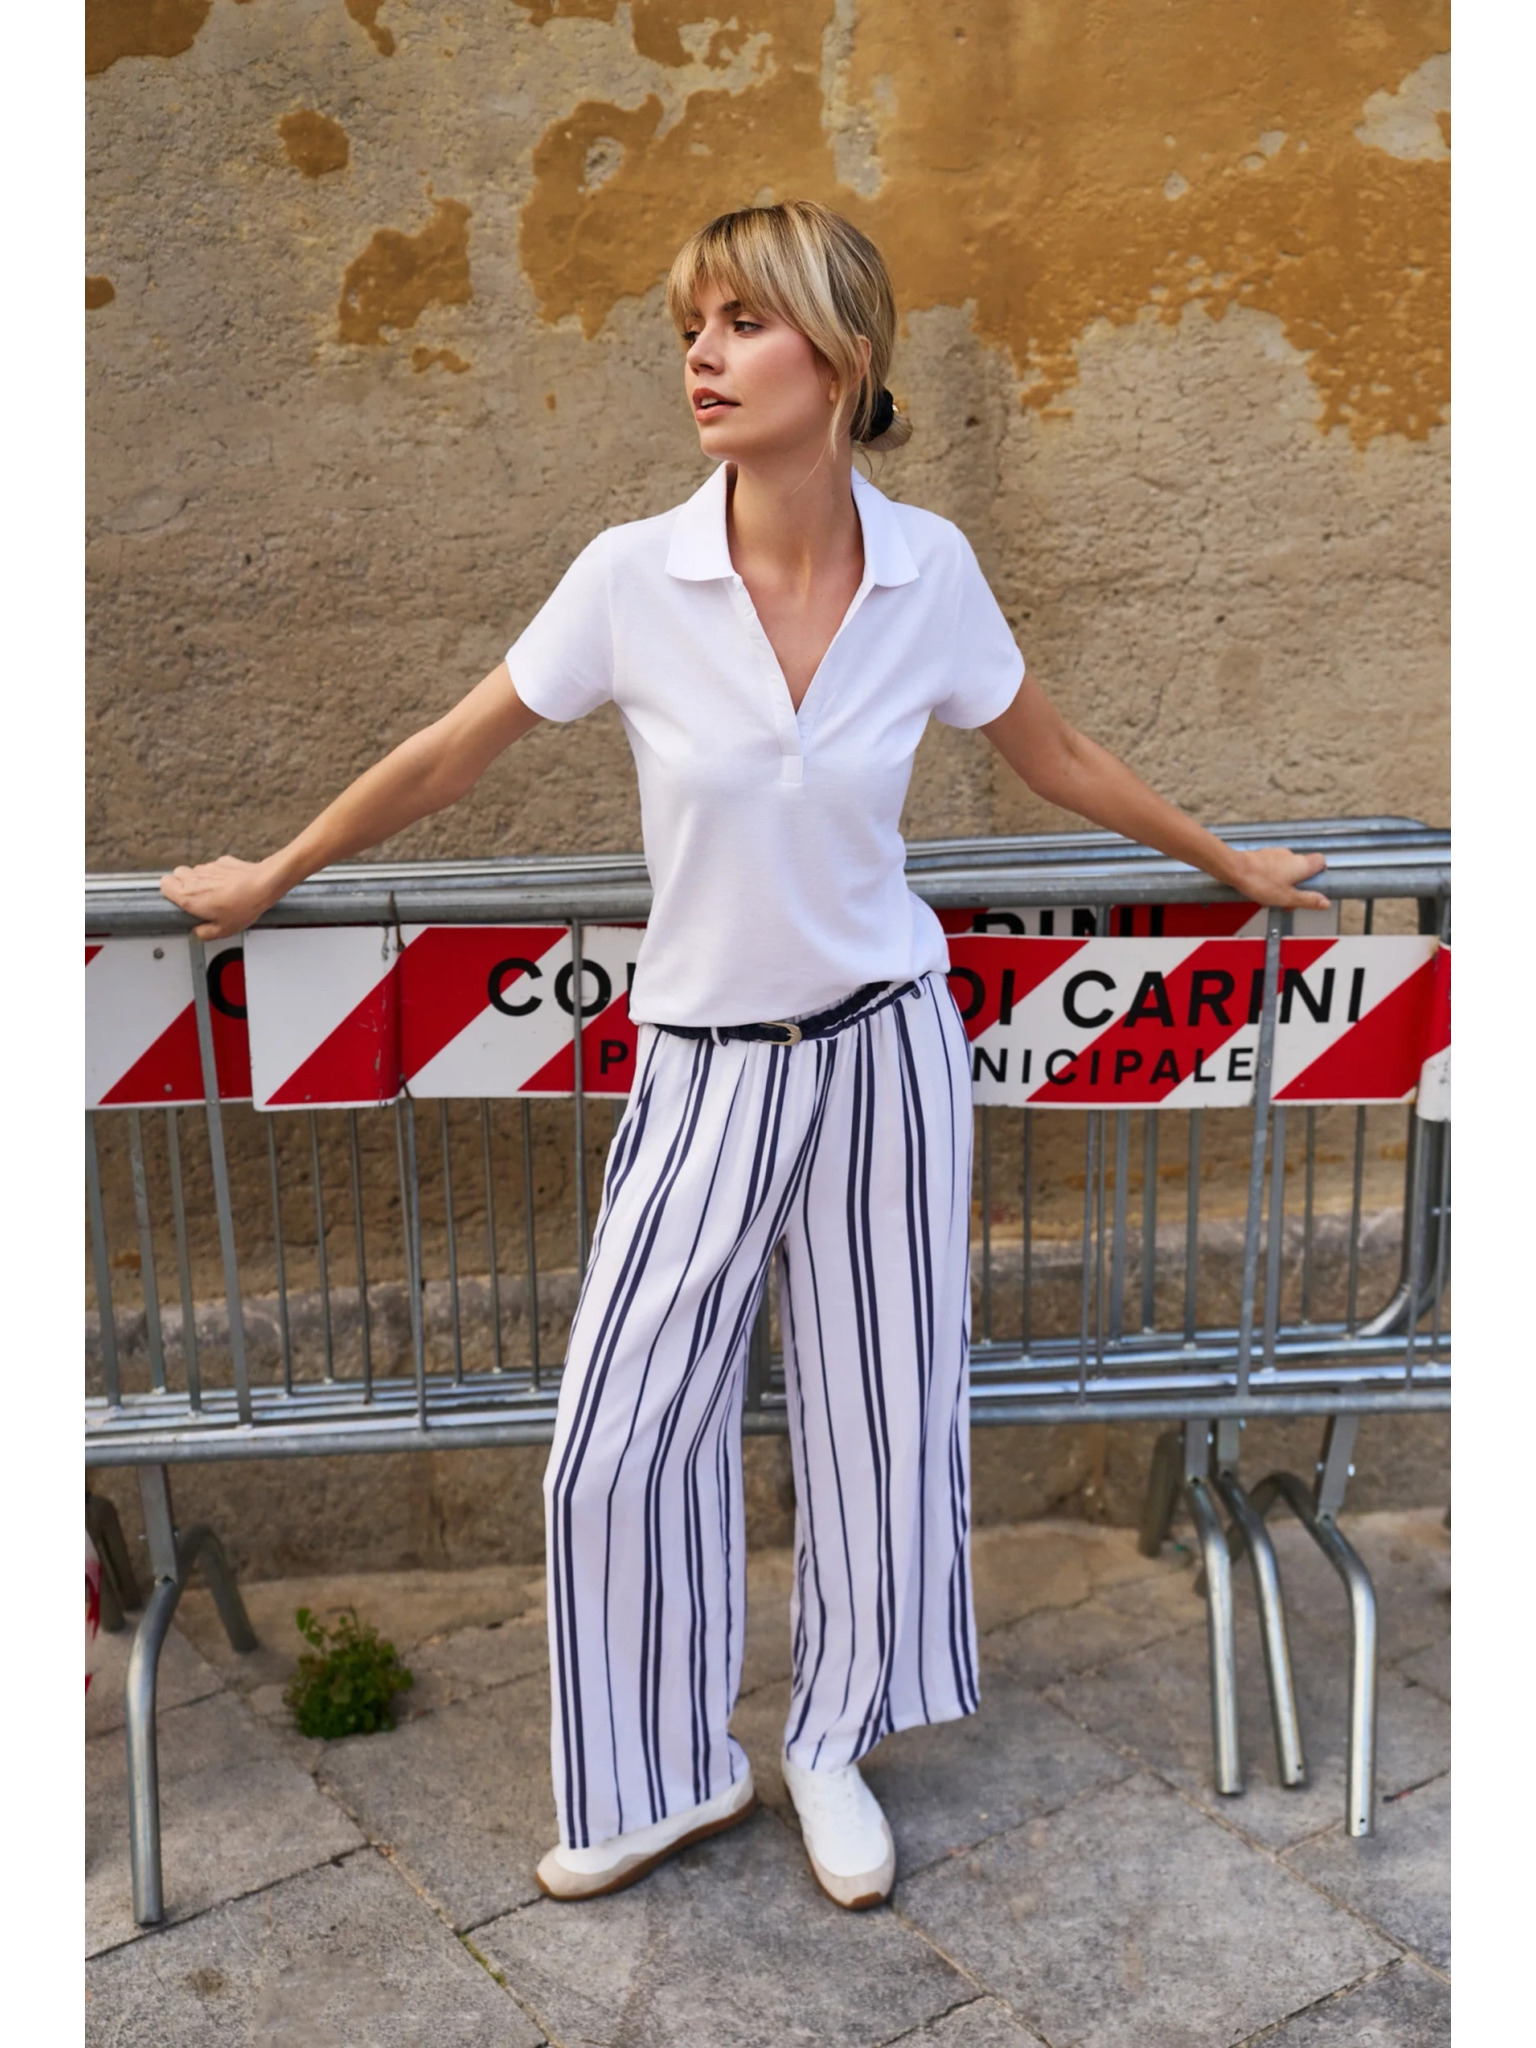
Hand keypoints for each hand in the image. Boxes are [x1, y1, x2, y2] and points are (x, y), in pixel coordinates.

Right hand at [158, 855, 279, 939]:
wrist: (263, 885)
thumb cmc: (243, 906)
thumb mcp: (223, 930)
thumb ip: (204, 933)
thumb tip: (199, 932)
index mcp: (188, 896)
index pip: (163, 884)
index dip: (169, 891)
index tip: (177, 900)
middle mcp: (194, 878)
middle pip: (177, 874)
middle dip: (183, 884)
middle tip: (196, 898)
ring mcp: (207, 868)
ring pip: (195, 870)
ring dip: (200, 880)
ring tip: (215, 893)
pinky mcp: (221, 862)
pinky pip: (213, 868)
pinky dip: (217, 875)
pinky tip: (229, 885)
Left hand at [1223, 846, 1329, 911]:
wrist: (1235, 869)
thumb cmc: (1260, 882)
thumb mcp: (1288, 898)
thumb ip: (1307, 900)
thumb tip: (1325, 902)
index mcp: (1302, 864)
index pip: (1321, 861)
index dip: (1320, 873)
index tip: (1314, 885)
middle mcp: (1291, 855)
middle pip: (1302, 868)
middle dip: (1298, 884)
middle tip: (1289, 898)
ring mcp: (1276, 854)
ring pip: (1286, 868)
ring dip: (1283, 881)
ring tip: (1273, 896)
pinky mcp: (1262, 855)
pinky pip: (1272, 867)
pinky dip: (1271, 876)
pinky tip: (1262, 887)